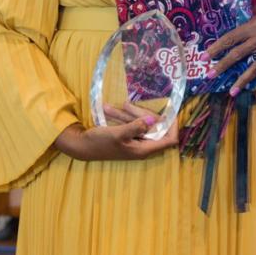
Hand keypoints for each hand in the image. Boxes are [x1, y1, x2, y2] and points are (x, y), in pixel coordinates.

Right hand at [53, 110, 177, 161]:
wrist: (82, 146)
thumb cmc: (100, 142)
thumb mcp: (118, 134)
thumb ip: (136, 126)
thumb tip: (153, 120)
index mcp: (144, 149)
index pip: (169, 140)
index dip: (173, 126)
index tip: (170, 110)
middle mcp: (142, 146)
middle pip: (154, 127)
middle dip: (143, 114)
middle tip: (127, 105)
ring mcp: (135, 141)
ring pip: (140, 123)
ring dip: (129, 113)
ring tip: (115, 106)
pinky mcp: (127, 136)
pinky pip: (130, 124)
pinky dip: (123, 116)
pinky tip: (109, 109)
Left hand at [206, 0, 255, 100]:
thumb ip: (251, 27)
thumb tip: (237, 38)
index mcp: (254, 25)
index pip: (230, 38)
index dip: (216, 48)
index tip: (203, 56)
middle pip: (237, 55)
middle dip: (222, 66)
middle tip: (209, 75)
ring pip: (254, 69)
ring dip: (242, 82)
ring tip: (231, 92)